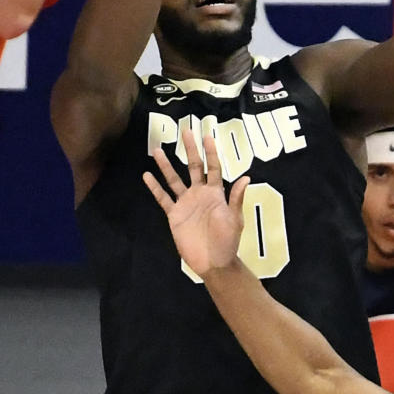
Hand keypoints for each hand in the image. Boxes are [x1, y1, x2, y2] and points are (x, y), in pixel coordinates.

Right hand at [143, 130, 248, 277]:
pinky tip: (147, 176)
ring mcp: (186, 203)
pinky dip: (155, 188)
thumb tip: (246, 177)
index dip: (210, 152)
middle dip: (190, 150)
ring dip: (166, 165)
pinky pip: (163, 198)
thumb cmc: (228, 240)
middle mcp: (200, 194)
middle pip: (193, 167)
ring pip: (174, 180)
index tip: (207, 135)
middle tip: (185, 131)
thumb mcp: (235, 219)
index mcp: (216, 193)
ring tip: (157, 150)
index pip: (213, 168)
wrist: (214, 262)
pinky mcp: (174, 215)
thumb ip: (236, 198)